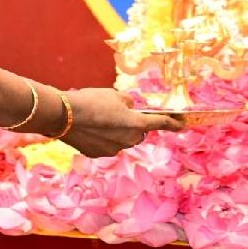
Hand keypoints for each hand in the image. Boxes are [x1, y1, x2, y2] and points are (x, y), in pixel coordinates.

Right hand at [59, 88, 183, 157]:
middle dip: (133, 125)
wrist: (63, 115)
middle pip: (138, 133)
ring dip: (117, 131)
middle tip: (117, 113)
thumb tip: (130, 108)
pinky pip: (106, 145)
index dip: (174, 123)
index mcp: (136, 123)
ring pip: (122, 140)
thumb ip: (128, 103)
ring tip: (99, 119)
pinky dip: (102, 138)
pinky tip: (89, 128)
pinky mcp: (98, 154)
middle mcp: (128, 139)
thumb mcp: (114, 94)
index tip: (184, 124)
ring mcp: (113, 149)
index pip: (161, 122)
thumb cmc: (90, 100)